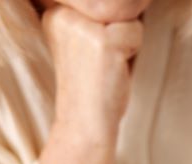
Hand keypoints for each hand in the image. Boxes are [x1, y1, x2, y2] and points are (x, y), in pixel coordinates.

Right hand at [38, 4, 145, 163]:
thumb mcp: (91, 40)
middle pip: (118, 4)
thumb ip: (102, 14)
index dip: (113, 25)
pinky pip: (136, 32)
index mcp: (55, 10)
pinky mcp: (101, 40)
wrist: (85, 123)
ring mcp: (79, 24)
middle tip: (105, 60)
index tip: (99, 52)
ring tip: (110, 64)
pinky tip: (115, 70)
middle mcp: (62, 12)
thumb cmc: (95, 85)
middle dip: (122, 32)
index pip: (104, 2)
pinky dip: (133, 54)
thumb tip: (135, 1)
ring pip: (129, 15)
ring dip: (129, 42)